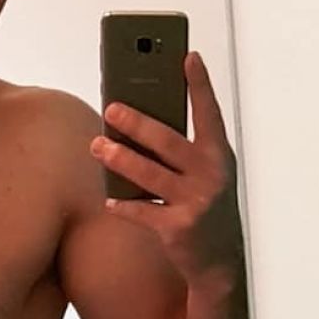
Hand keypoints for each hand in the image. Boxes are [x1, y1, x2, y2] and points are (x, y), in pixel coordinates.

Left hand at [90, 52, 243, 282]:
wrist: (220, 262)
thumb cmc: (205, 205)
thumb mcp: (205, 172)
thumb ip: (181, 147)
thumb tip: (136, 119)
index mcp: (218, 154)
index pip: (209, 112)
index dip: (200, 84)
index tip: (188, 56)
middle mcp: (212, 175)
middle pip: (168, 141)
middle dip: (137, 123)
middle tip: (111, 107)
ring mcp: (196, 202)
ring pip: (149, 175)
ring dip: (120, 159)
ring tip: (98, 145)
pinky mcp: (179, 228)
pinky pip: (142, 211)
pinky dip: (123, 204)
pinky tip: (109, 199)